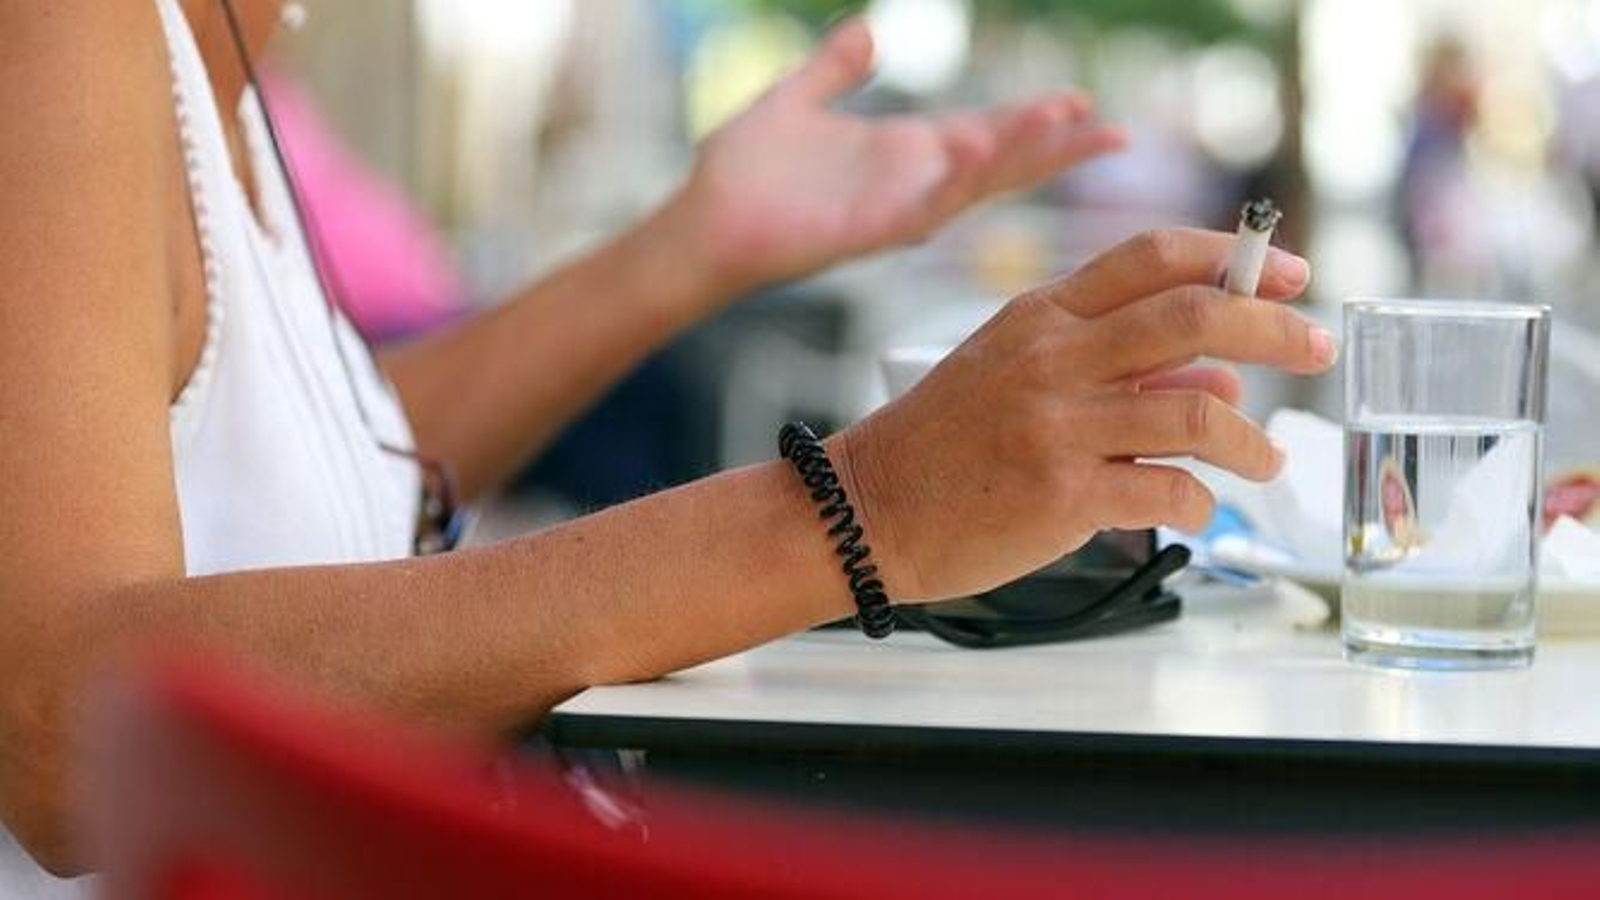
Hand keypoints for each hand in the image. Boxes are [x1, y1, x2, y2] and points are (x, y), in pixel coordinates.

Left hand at [675, 17, 1124, 296]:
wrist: (700, 221)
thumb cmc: (740, 173)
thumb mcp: (794, 100)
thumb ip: (834, 67)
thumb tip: (869, 27)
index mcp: (901, 154)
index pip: (983, 133)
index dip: (1031, 120)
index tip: (1081, 103)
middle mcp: (908, 185)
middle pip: (998, 162)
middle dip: (1054, 146)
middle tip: (1115, 130)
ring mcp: (893, 210)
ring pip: (974, 184)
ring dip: (1021, 156)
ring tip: (1072, 125)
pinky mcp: (868, 231)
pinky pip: (921, 206)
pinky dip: (952, 181)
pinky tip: (979, 151)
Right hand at [831, 229, 1331, 600]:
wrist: (865, 510)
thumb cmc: (941, 445)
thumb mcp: (1013, 374)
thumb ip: (1111, 364)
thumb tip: (1221, 376)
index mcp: (1040, 316)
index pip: (1152, 257)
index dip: (1233, 257)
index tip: (1290, 276)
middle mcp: (1053, 359)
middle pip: (1196, 314)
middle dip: (1277, 327)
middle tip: (1316, 350)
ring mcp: (1057, 426)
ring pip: (1200, 409)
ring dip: (1252, 438)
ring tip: (1264, 460)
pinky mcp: (1062, 495)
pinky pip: (1169, 489)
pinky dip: (1200, 501)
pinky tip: (1195, 509)